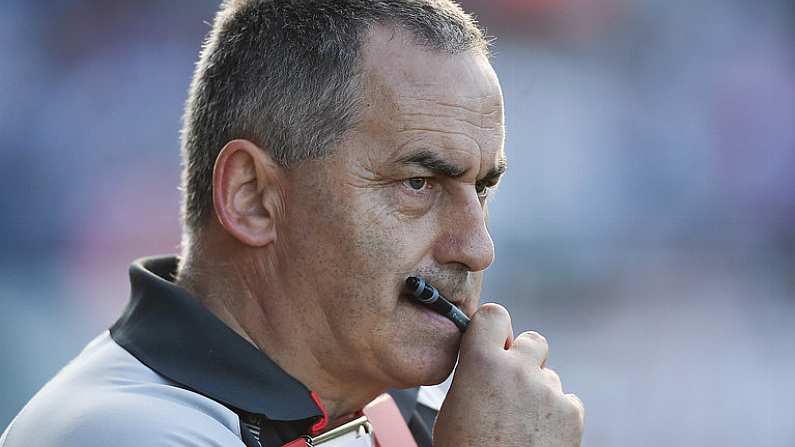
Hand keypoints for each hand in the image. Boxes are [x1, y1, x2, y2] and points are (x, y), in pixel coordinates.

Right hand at [433, 303, 583, 445]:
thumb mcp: (453, 407)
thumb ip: (472, 374)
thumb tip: (483, 362)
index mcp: (482, 363)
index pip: (494, 315)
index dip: (494, 328)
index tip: (493, 340)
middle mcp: (519, 369)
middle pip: (532, 340)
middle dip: (524, 358)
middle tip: (511, 385)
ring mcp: (549, 390)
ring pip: (549, 374)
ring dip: (539, 391)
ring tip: (520, 422)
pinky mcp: (571, 411)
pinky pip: (566, 400)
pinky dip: (556, 414)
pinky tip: (537, 434)